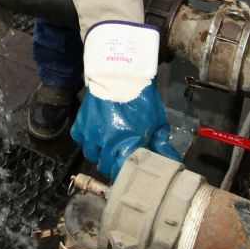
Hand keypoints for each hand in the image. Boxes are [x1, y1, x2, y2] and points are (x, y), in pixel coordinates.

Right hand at [70, 21, 180, 180]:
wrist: (122, 74)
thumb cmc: (143, 99)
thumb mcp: (157, 122)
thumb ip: (161, 145)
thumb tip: (170, 162)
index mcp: (126, 146)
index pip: (122, 173)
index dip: (126, 174)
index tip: (131, 170)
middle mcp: (106, 144)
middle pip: (106, 167)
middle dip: (113, 164)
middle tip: (120, 155)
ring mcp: (91, 134)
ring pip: (91, 155)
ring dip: (99, 153)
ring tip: (108, 145)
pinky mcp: (81, 122)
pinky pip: (79, 139)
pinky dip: (86, 139)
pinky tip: (95, 134)